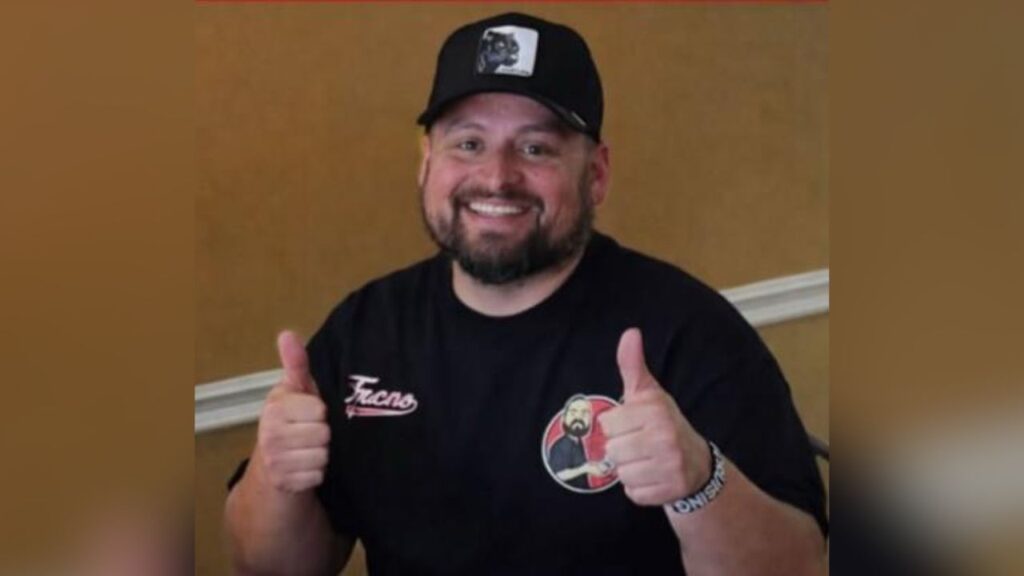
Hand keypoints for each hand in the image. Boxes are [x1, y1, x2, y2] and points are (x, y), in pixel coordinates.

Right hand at [255, 330, 330, 492]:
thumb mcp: (295, 392)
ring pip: (322, 455)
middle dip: (322, 436)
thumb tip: (287, 334)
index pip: (319, 410)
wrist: (270, 472)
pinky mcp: (283, 483)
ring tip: (307, 451)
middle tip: (309, 435)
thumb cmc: (290, 424)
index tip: (309, 415)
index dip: (320, 413)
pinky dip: (315, 474)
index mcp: (275, 406)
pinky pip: (317, 475)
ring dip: (321, 456)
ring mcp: (274, 459)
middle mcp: (269, 432)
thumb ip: (296, 364)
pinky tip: (304, 469)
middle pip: (324, 433)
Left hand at [599, 328, 710, 506]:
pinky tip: (653, 477)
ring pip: (621, 473)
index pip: (607, 424)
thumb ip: (632, 365)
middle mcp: (665, 436)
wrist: (696, 463)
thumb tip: (630, 333)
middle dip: (621, 450)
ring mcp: (669, 465)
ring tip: (646, 461)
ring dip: (629, 470)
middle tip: (640, 445)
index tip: (634, 425)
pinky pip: (633, 493)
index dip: (616, 426)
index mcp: (656, 410)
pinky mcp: (669, 490)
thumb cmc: (663, 424)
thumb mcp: (649, 394)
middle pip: (611, 451)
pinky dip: (639, 489)